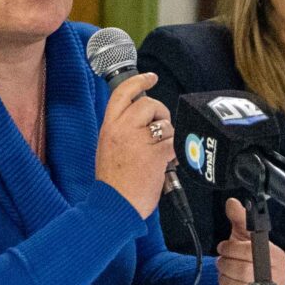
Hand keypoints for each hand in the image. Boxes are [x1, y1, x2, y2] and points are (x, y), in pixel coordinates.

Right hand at [93, 72, 173, 218]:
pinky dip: (177, 151)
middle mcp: (123, 129)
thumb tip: (144, 120)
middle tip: (160, 131)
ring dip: (169, 137)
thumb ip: (122, 130)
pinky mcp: (156, 154)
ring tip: (161, 153)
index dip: (139, 81)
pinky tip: (170, 161)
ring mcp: (139, 141)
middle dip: (161, 114)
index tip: (150, 77)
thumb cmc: (113, 183)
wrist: (114, 206)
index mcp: (110, 127)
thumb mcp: (107, 148)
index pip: (123, 93)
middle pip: (150, 104)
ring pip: (166, 124)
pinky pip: (175, 142)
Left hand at [217, 197, 284, 284]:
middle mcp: (276, 276)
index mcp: (276, 256)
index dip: (231, 248)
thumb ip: (240, 218)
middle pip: (244, 271)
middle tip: (221, 261)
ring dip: (224, 279)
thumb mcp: (246, 234)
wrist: (256, 277)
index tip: (223, 247)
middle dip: (225, 264)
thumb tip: (231, 203)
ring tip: (224, 273)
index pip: (251, 252)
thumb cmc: (251, 255)